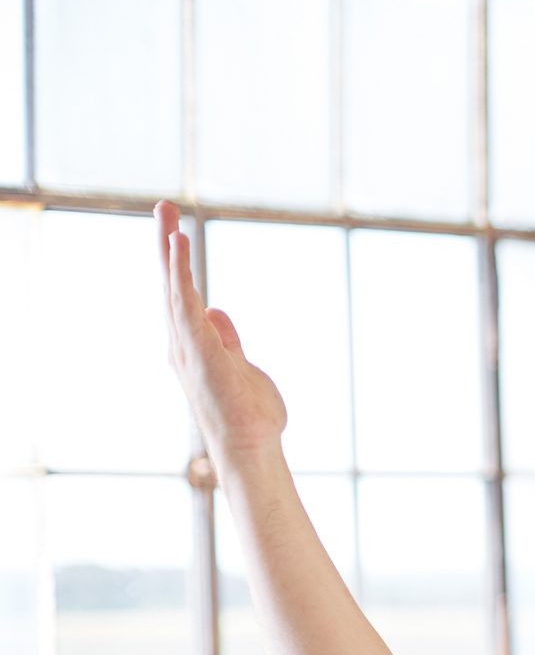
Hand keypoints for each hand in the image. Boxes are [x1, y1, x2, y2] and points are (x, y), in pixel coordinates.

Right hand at [154, 201, 287, 466]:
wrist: (250, 447)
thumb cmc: (249, 417)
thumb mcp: (242, 367)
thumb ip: (228, 339)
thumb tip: (216, 310)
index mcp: (196, 345)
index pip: (184, 296)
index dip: (178, 265)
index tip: (177, 234)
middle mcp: (184, 342)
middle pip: (173, 285)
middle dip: (167, 245)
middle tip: (164, 207)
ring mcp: (187, 345)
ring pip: (175, 288)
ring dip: (170, 251)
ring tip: (167, 216)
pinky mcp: (197, 348)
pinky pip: (184, 302)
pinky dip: (179, 272)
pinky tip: (178, 244)